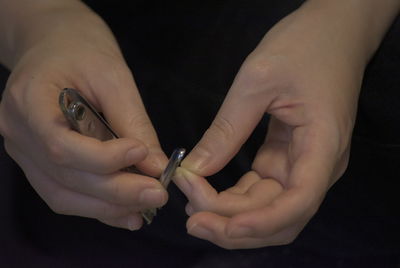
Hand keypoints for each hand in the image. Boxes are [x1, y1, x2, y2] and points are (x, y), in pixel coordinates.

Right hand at [0, 4, 167, 229]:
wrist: (55, 42)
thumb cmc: (82, 49)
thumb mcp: (112, 75)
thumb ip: (133, 122)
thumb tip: (157, 165)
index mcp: (28, 102)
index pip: (60, 146)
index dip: (103, 159)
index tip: (141, 153)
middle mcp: (18, 134)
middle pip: (66, 177)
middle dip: (116, 192)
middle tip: (157, 195)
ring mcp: (25, 152)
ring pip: (64, 195)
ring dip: (108, 207)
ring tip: (146, 207)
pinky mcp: (40, 163)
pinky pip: (66, 194)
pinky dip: (98, 207)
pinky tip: (127, 213)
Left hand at [174, 1, 374, 248]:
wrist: (331, 32)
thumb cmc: (302, 46)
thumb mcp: (257, 81)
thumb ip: (227, 129)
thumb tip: (195, 169)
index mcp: (323, 146)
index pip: (299, 202)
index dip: (261, 222)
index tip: (220, 224)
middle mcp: (318, 166)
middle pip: (280, 216)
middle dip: (235, 225)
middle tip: (190, 217)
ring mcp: (303, 165)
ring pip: (268, 208)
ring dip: (232, 216)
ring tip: (192, 210)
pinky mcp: (286, 159)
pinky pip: (261, 189)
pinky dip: (234, 197)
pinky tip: (206, 193)